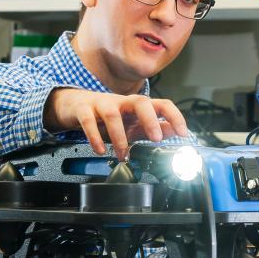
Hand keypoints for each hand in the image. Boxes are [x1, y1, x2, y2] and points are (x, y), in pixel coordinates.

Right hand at [44, 89, 187, 159]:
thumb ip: (154, 128)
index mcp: (138, 106)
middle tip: (155, 138)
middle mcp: (123, 102)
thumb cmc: (108, 117)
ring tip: (122, 155)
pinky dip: (94, 136)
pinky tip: (100, 149)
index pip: (162, 104)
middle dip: (150, 119)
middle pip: (140, 102)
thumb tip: (175, 131)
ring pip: (112, 114)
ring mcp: (102, 103)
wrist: (75, 106)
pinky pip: (88, 120)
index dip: (175, 116)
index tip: (183, 133)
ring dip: (119, 137)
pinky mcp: (84, 109)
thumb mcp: (134, 124)